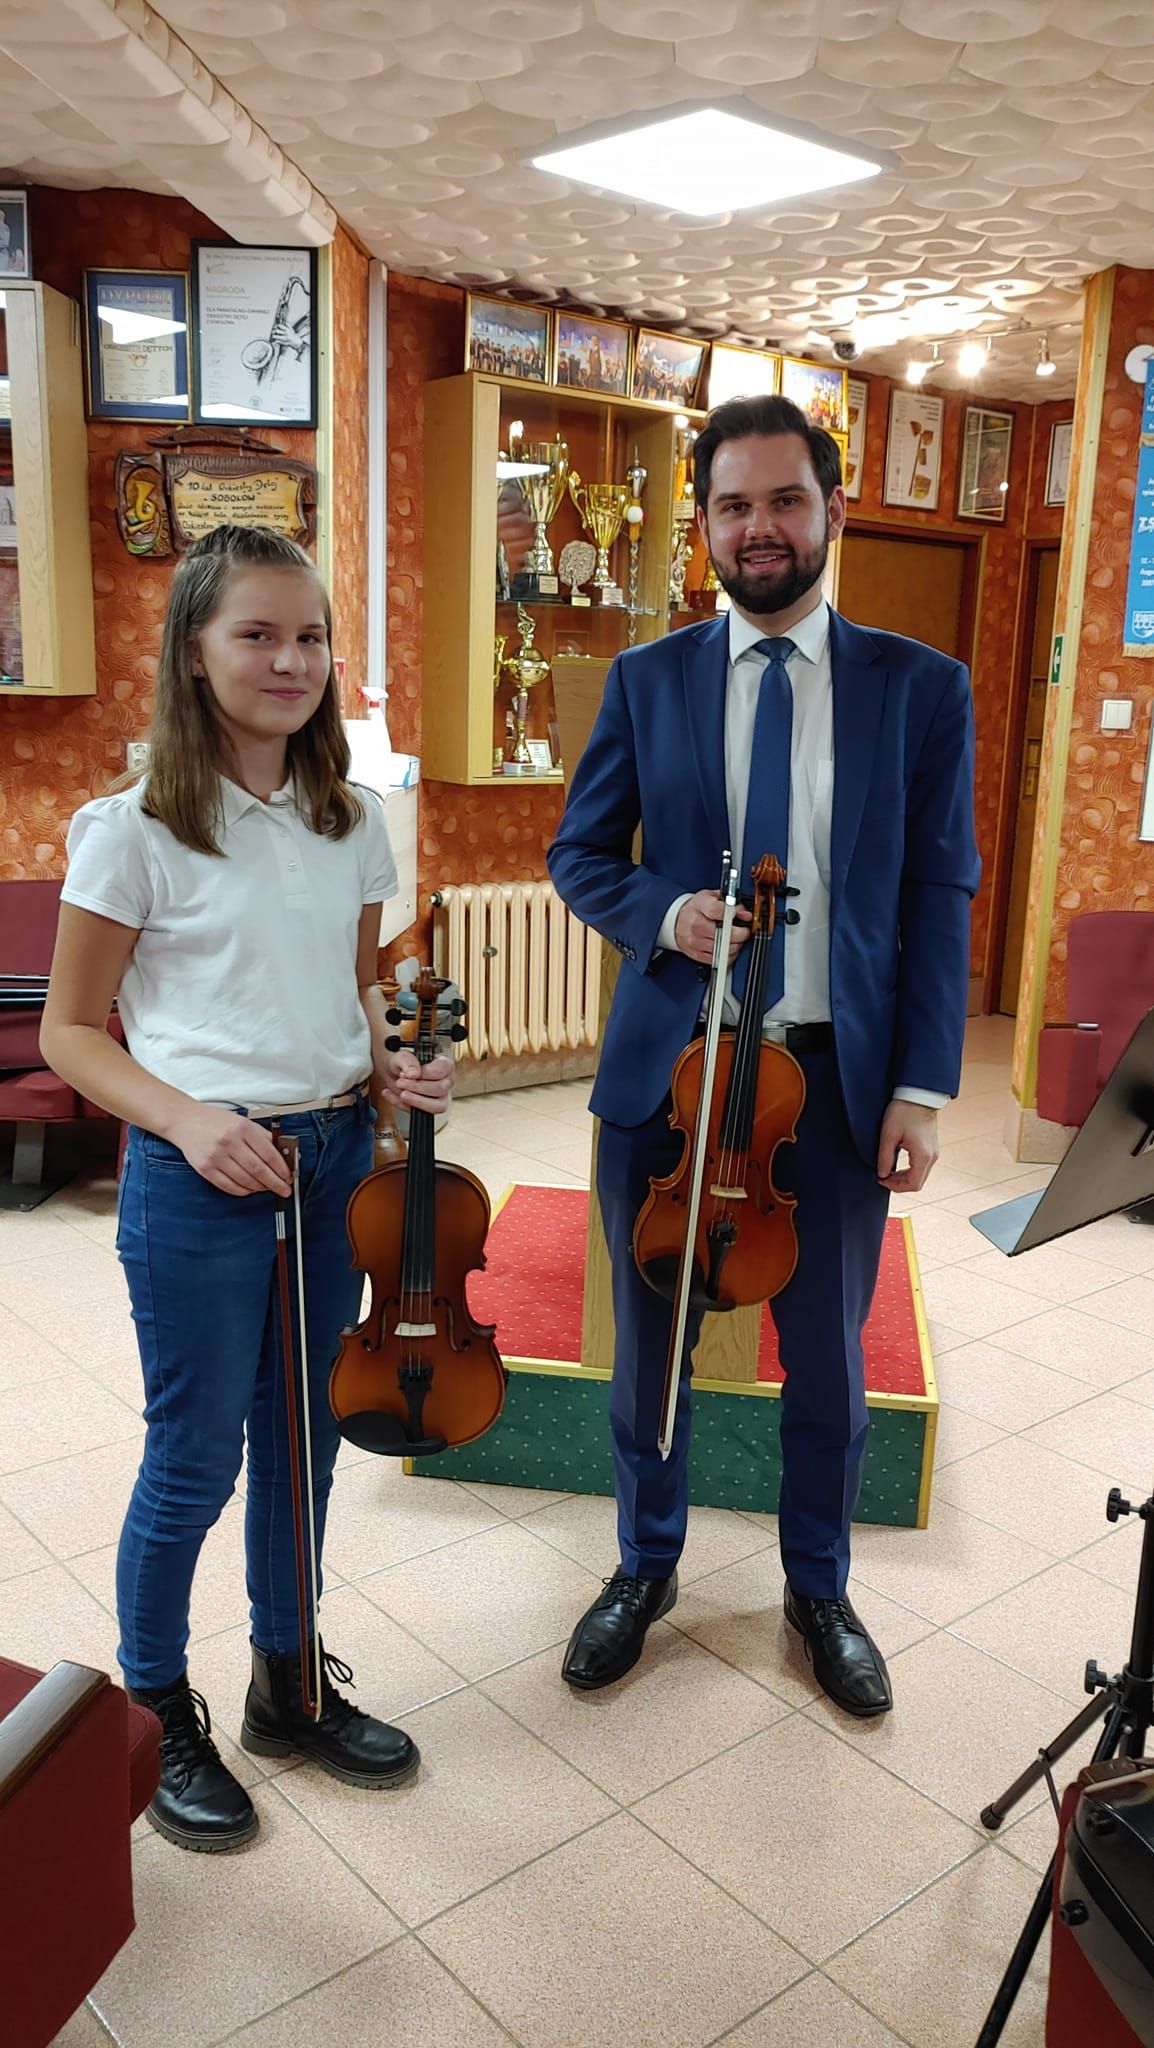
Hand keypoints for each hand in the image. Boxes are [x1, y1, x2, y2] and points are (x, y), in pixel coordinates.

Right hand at [166, 1105, 292, 1197]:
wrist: (185, 1121)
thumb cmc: (215, 1121)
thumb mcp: (242, 1121)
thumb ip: (262, 1136)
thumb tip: (282, 1155)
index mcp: (242, 1128)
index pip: (269, 1154)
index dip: (282, 1170)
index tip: (289, 1177)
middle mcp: (229, 1142)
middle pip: (259, 1170)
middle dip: (275, 1183)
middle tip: (284, 1190)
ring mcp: (216, 1157)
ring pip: (245, 1180)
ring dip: (260, 1188)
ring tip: (267, 1188)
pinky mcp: (205, 1169)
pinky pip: (229, 1186)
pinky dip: (243, 1191)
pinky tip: (249, 1189)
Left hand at [382, 1049, 452, 1116]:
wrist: (393, 1073)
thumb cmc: (403, 1063)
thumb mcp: (402, 1056)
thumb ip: (408, 1061)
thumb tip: (414, 1073)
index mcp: (444, 1065)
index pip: (441, 1071)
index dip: (424, 1073)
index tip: (409, 1074)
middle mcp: (446, 1082)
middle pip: (440, 1089)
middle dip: (417, 1087)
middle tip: (400, 1082)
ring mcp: (440, 1098)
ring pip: (436, 1106)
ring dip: (415, 1100)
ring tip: (401, 1093)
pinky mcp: (429, 1109)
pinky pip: (421, 1114)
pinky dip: (401, 1105)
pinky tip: (391, 1095)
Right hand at [674, 890, 751, 966]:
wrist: (678, 922)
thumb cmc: (696, 910)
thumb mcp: (711, 898)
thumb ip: (730, 903)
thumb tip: (745, 914)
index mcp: (700, 906)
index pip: (716, 910)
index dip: (732, 913)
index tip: (739, 914)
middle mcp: (696, 925)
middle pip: (724, 933)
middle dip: (741, 933)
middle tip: (744, 930)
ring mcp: (696, 941)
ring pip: (724, 948)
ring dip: (736, 945)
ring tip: (736, 939)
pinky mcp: (698, 954)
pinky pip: (720, 959)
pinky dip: (729, 955)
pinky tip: (729, 947)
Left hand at [877, 1100, 939, 1193]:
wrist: (918, 1095)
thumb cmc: (904, 1111)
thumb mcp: (888, 1135)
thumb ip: (884, 1157)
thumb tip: (882, 1174)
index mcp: (923, 1155)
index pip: (913, 1184)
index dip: (895, 1187)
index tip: (881, 1180)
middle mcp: (932, 1156)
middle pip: (918, 1183)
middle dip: (899, 1184)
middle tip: (883, 1177)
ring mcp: (934, 1152)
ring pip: (920, 1176)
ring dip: (904, 1178)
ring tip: (888, 1171)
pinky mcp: (931, 1147)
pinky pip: (922, 1166)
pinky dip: (910, 1170)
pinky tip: (897, 1165)